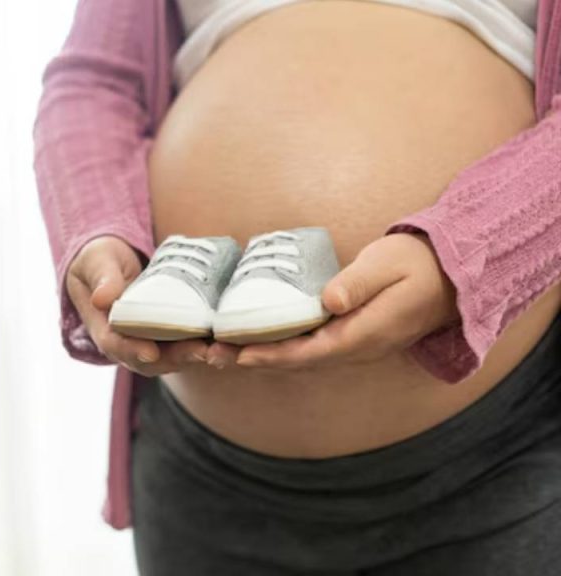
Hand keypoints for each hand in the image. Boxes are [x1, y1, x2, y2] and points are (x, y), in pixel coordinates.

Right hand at [66, 236, 237, 375]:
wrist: (112, 264)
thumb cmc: (100, 260)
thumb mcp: (97, 261)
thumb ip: (102, 277)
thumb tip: (102, 298)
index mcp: (105, 330)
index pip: (116, 345)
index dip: (133, 350)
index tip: (151, 352)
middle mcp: (130, 343)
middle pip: (153, 360)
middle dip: (179, 358)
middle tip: (202, 352)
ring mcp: (154, 341)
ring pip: (177, 357)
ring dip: (200, 355)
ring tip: (223, 350)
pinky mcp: (174, 334)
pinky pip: (192, 342)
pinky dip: (210, 343)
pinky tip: (230, 337)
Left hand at [236, 233, 458, 368]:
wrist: (455, 276)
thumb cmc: (420, 263)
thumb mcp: (389, 264)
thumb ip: (357, 283)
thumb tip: (328, 300)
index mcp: (364, 334)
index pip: (308, 351)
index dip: (270, 354)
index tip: (236, 353)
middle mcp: (357, 349)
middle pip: (297, 361)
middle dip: (253, 359)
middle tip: (210, 355)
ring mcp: (356, 347)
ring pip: (301, 358)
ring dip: (262, 357)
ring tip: (220, 352)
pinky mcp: (353, 338)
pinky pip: (311, 350)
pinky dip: (281, 348)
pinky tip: (256, 342)